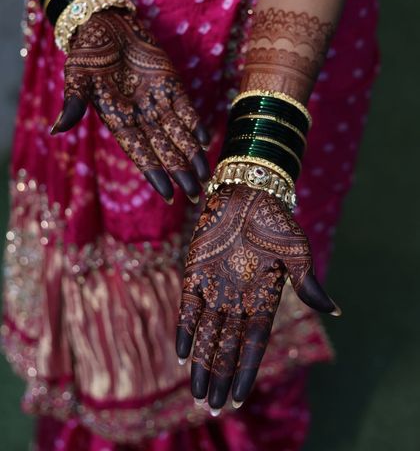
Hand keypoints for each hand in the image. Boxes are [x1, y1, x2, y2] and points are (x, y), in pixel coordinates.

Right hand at [51, 9, 209, 201]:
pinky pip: (185, 109)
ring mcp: (157, 101)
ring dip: (193, 154)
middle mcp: (140, 116)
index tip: (169, 194)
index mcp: (118, 120)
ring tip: (206, 174)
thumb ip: (74, 103)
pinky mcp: (171, 85)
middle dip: (180, 172)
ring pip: (179, 133)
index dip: (154, 172)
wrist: (107, 22)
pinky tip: (206, 140)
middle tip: (196, 194)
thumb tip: (56, 129)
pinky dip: (195, 123)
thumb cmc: (88, 50)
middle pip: (164, 149)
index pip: (139, 152)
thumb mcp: (77, 75)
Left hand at [176, 184, 338, 411]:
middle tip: (212, 409)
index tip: (238, 397)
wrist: (248, 191)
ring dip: (202, 362)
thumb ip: (307, 282)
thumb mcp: (296, 250)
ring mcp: (215, 285)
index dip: (244, 370)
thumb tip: (334, 311)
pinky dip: (186, 328)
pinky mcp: (195, 270)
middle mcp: (237, 297)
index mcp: (262, 296)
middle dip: (220, 376)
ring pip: (207, 332)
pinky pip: (189, 305)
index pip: (253, 343)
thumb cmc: (275, 219)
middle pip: (227, 346)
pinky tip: (183, 354)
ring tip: (197, 393)